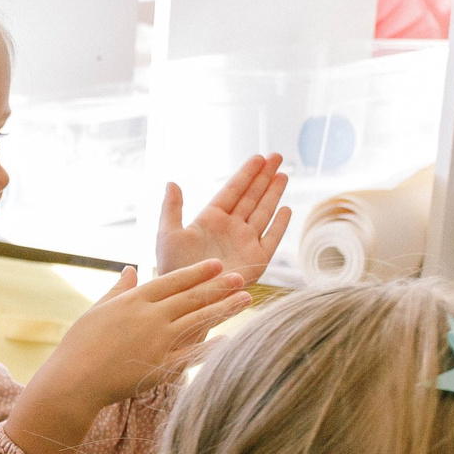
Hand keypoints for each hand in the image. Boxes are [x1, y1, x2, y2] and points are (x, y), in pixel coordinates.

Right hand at [37, 260, 255, 411]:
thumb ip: (119, 289)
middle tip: (241, 277)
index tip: (217, 264)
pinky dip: (213, 346)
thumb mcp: (96, 309)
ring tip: (245, 299)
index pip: (173, 280)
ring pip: (199, 320)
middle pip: (192, 296)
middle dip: (219, 286)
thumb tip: (130, 269)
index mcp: (134, 300)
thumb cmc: (79, 345)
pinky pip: (193, 353)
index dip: (197, 271)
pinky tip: (229, 339)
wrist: (73, 381)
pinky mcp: (161, 366)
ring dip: (224, 308)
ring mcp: (158, 341)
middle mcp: (151, 316)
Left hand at [154, 153, 291, 280]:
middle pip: (251, 197)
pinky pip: (271, 238)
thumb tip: (171, 182)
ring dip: (273, 193)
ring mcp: (244, 242)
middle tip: (277, 156)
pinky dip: (279, 224)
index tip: (258, 157)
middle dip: (264, 177)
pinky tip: (285, 209)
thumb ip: (171, 208)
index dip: (246, 174)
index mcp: (211, 219)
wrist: (186, 297)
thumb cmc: (173, 269)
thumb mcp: (167, 235)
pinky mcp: (255, 259)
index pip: (232, 190)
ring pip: (263, 212)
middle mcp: (230, 228)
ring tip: (283, 175)